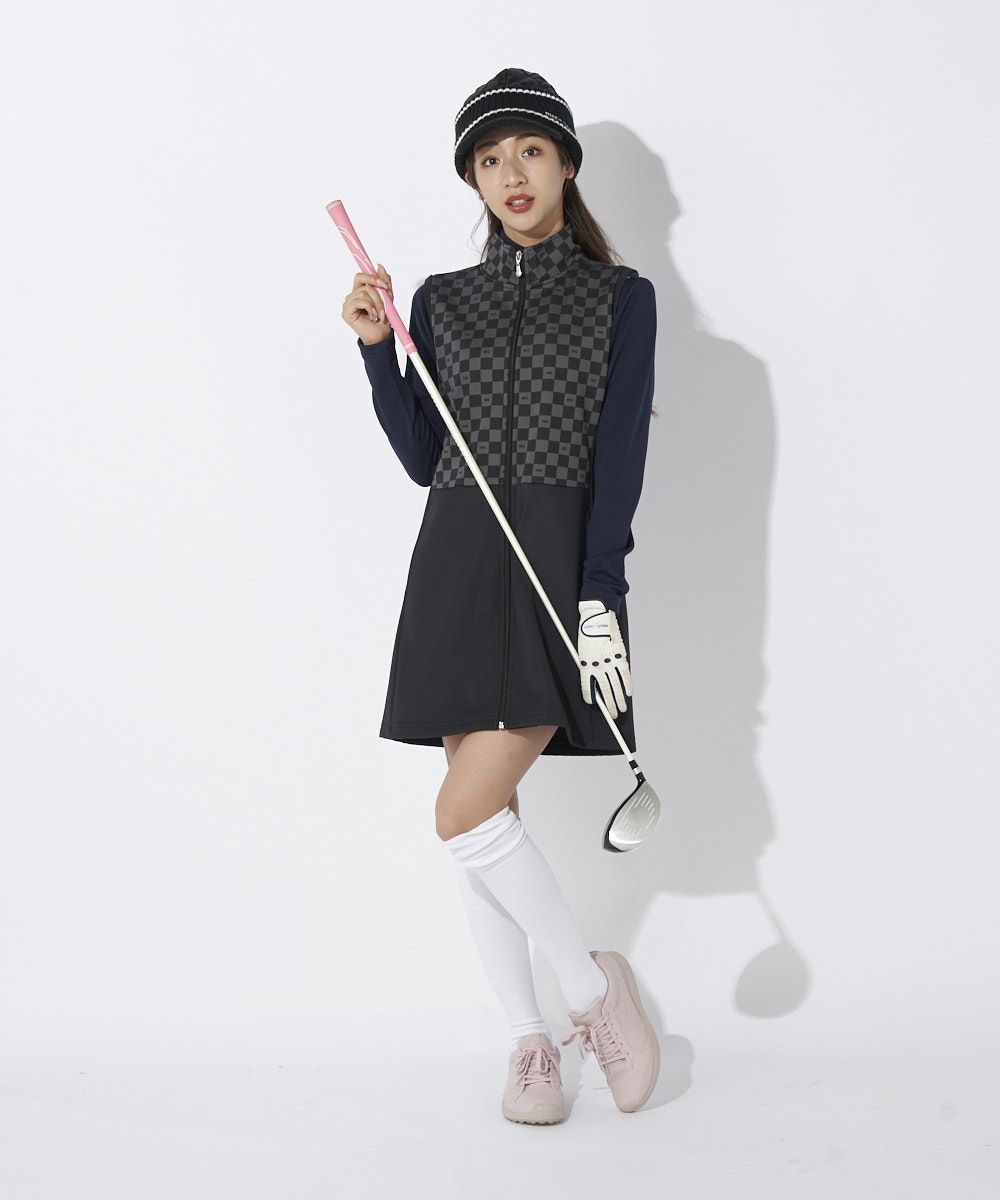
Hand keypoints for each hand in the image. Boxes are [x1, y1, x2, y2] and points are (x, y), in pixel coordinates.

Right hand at [343, 263, 393, 345]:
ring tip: (380, 315)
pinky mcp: (346, 311)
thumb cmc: (383, 319)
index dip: (371, 276)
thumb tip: (379, 266)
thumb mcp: (387, 298)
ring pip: (364, 292)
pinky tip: (373, 317)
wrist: (381, 336)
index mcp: (360, 291)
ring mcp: (348, 303)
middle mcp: (352, 295)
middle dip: (378, 291)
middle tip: (386, 300)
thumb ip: (384, 282)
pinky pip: (359, 301)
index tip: (383, 284)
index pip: (361, 276)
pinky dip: (370, 308)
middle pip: (364, 282)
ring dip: (377, 303)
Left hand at [577, 600, 631, 715]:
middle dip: (609, 705)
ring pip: (615, 686)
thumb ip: (586, 662)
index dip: (590, 698)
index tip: (594, 705)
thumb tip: (592, 675)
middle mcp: (597, 665)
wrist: (596, 616)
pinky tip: (628, 694)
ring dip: (619, 700)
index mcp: (585, 664)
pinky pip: (624, 675)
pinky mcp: (619, 656)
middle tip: (612, 715)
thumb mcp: (581, 648)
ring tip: (621, 710)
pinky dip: (627, 685)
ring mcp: (610, 662)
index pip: (587, 687)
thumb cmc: (586, 631)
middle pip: (604, 691)